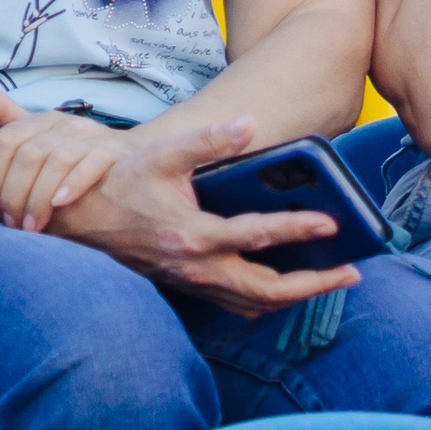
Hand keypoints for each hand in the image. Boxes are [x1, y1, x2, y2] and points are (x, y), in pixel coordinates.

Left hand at [0, 74, 125, 232]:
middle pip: (29, 153)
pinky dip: (73, 184)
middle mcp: (65, 124)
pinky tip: (60, 205)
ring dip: (39, 197)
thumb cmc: (74, 155)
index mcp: (42, 121)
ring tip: (32, 226)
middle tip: (12, 222)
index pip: (6, 139)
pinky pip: (91, 164)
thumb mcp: (37, 137)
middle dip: (16, 193)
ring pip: (57, 160)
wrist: (130, 162)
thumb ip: (2, 115)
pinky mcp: (114, 153)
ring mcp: (91, 136)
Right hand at [47, 116, 360, 317]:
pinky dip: (265, 300)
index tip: (331, 223)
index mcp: (192, 234)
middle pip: (266, 291)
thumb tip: (249, 124)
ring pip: (253, 304)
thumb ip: (207, 140)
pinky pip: (235, 305)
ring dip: (294, 297)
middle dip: (314, 285)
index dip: (296, 228)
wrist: (79, 220)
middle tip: (351, 271)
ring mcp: (192, 283)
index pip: (256, 236)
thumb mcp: (162, 155)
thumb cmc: (121, 184)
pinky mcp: (188, 287)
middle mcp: (196, 267)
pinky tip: (283, 285)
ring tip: (330, 280)